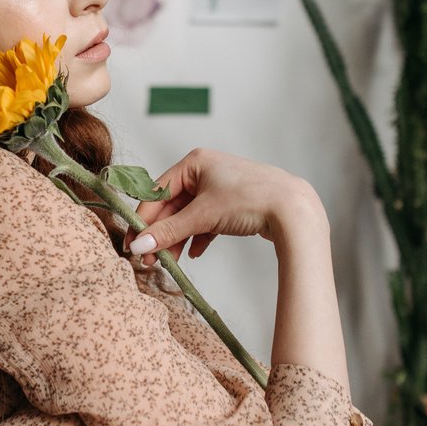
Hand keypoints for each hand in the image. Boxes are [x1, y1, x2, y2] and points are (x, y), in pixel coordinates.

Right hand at [126, 148, 322, 264]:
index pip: (157, 192)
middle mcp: (205, 171)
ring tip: (168, 262)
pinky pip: (206, 221)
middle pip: (172, 206)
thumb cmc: (250, 200)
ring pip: (188, 216)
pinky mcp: (233, 204)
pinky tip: (193, 254)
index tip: (132, 244)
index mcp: (195, 163)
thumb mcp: (204, 216)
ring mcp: (220, 187)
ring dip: (177, 238)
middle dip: (160, 233)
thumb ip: (169, 231)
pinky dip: (198, 237)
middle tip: (148, 259)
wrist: (294, 210)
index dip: (143, 219)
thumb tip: (138, 245)